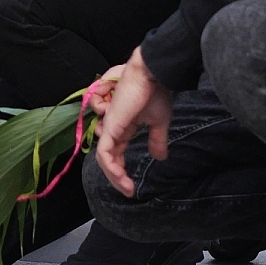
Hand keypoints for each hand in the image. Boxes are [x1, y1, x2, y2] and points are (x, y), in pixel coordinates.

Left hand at [92, 48, 174, 197]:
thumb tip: (161, 158)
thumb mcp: (159, 121)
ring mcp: (110, 126)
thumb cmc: (156, 92)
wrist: (153, 75)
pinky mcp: (111, 126)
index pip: (115, 151)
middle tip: (127, 189)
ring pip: (104, 156)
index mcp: (123, 125)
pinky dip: (111, 166)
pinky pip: (105, 151)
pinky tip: (120, 176)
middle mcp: (113, 126)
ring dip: (114, 174)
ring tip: (126, 186)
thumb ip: (157, 140)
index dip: (120, 169)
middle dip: (115, 175)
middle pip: (107, 156)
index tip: (131, 186)